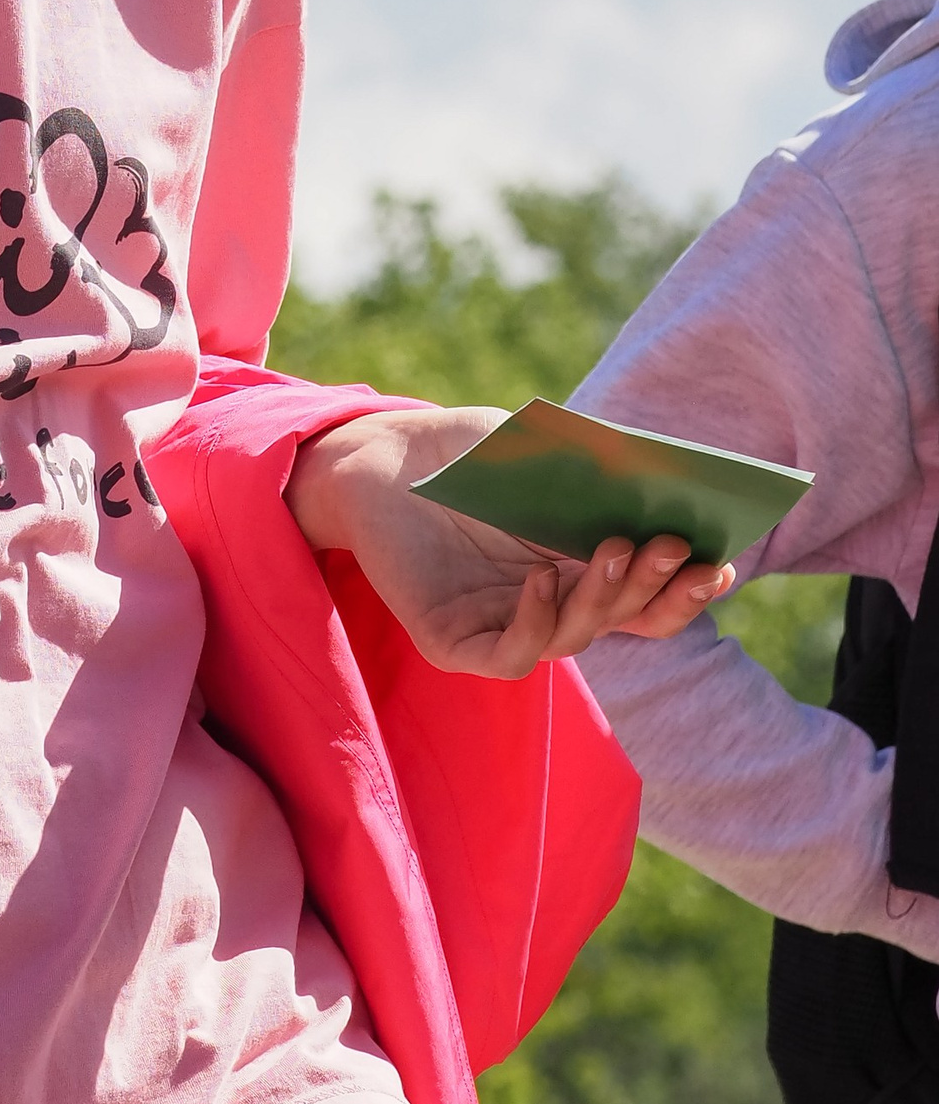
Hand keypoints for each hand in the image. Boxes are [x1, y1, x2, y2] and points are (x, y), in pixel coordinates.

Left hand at [288, 406, 736, 680]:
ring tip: (618, 547)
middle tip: (678, 544)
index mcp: (582, 571)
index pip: (649, 598)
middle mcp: (551, 607)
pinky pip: (509, 652)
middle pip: (621, 617)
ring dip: (604, 597)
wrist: (378, 457)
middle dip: (657, 584)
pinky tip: (545, 578)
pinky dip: (535, 621)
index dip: (689, 589)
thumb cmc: (464, 454)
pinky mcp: (454, 643)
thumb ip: (595, 469)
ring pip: (574, 637)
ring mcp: (504, 628)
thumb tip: (665, 478)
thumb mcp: (539, 451)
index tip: (725, 562)